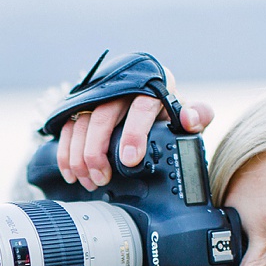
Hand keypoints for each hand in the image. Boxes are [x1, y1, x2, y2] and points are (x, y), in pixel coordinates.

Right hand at [58, 95, 214, 189]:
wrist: (149, 104)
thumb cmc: (168, 113)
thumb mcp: (187, 114)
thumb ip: (199, 115)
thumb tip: (190, 119)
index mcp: (152, 84)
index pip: (140, 106)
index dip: (133, 133)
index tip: (129, 160)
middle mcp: (122, 86)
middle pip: (103, 115)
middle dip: (98, 151)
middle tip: (103, 178)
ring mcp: (98, 95)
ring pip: (81, 122)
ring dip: (81, 156)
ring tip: (92, 181)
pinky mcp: (81, 107)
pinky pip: (67, 128)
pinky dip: (66, 153)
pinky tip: (73, 174)